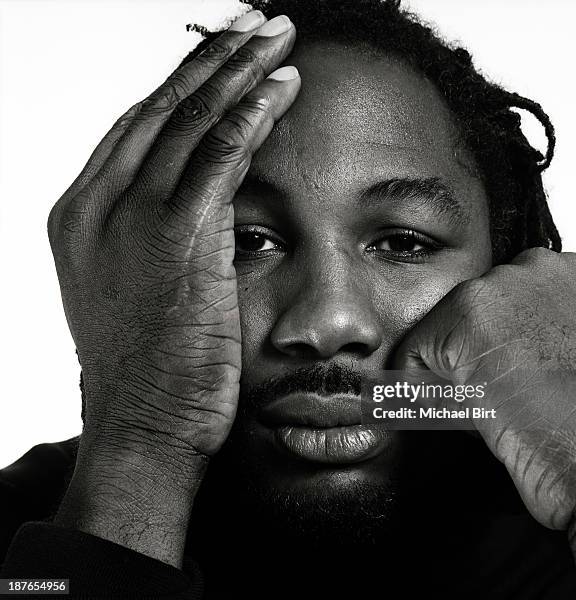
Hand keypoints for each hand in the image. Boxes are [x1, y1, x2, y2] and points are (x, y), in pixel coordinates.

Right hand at [49, 12, 299, 566]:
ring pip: (189, 121)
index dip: (185, 85)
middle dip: (213, 58)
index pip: (140, 127)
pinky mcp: (173, 239)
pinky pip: (216, 158)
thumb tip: (198, 205)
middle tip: (255, 20)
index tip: (224, 56)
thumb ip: (156, 237)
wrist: (143, 426)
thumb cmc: (151, 369)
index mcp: (85, 213)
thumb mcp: (138, 288)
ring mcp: (130, 218)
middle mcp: (98, 203)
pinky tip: (278, 84)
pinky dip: (248, 116)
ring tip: (275, 34)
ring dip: (237, 70)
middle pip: (161, 108)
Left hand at [394, 248, 575, 597]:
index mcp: (570, 273)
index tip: (512, 376)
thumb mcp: (574, 352)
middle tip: (501, 394)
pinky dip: (422, 389)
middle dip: (471, 354)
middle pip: (467, 311)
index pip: (502, 300)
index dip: (498, 346)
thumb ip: (539, 328)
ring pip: (439, 331)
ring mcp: (495, 287)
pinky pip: (411, 354)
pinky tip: (464, 409)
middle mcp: (534, 267)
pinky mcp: (460, 317)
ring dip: (452, 371)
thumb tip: (498, 341)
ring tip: (491, 402)